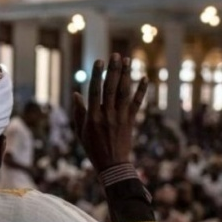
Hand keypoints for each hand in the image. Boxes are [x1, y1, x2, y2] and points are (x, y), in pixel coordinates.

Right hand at [73, 53, 147, 171]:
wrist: (112, 165)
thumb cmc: (93, 148)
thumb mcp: (81, 131)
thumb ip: (79, 112)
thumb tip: (77, 93)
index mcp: (93, 117)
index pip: (95, 91)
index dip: (97, 75)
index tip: (99, 61)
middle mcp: (107, 115)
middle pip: (111, 88)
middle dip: (113, 70)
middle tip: (116, 55)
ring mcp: (120, 118)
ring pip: (124, 93)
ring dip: (126, 75)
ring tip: (127, 60)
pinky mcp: (131, 121)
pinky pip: (137, 103)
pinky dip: (141, 91)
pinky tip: (145, 78)